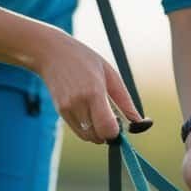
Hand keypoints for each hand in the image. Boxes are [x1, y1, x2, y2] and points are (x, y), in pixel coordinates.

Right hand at [35, 29, 140, 143]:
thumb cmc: (84, 60)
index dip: (116, 132)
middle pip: (98, 137)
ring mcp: (67, 109)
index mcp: (94, 92)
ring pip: (88, 137)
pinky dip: (88, 129)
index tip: (120, 124)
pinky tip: (89, 112)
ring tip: (100, 114)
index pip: (107, 128)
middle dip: (108, 133)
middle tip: (112, 118)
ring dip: (98, 133)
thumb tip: (140, 122)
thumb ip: (125, 101)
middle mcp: (78, 103)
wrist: (51, 53)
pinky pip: (79, 131)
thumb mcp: (110, 74)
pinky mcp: (61, 112)